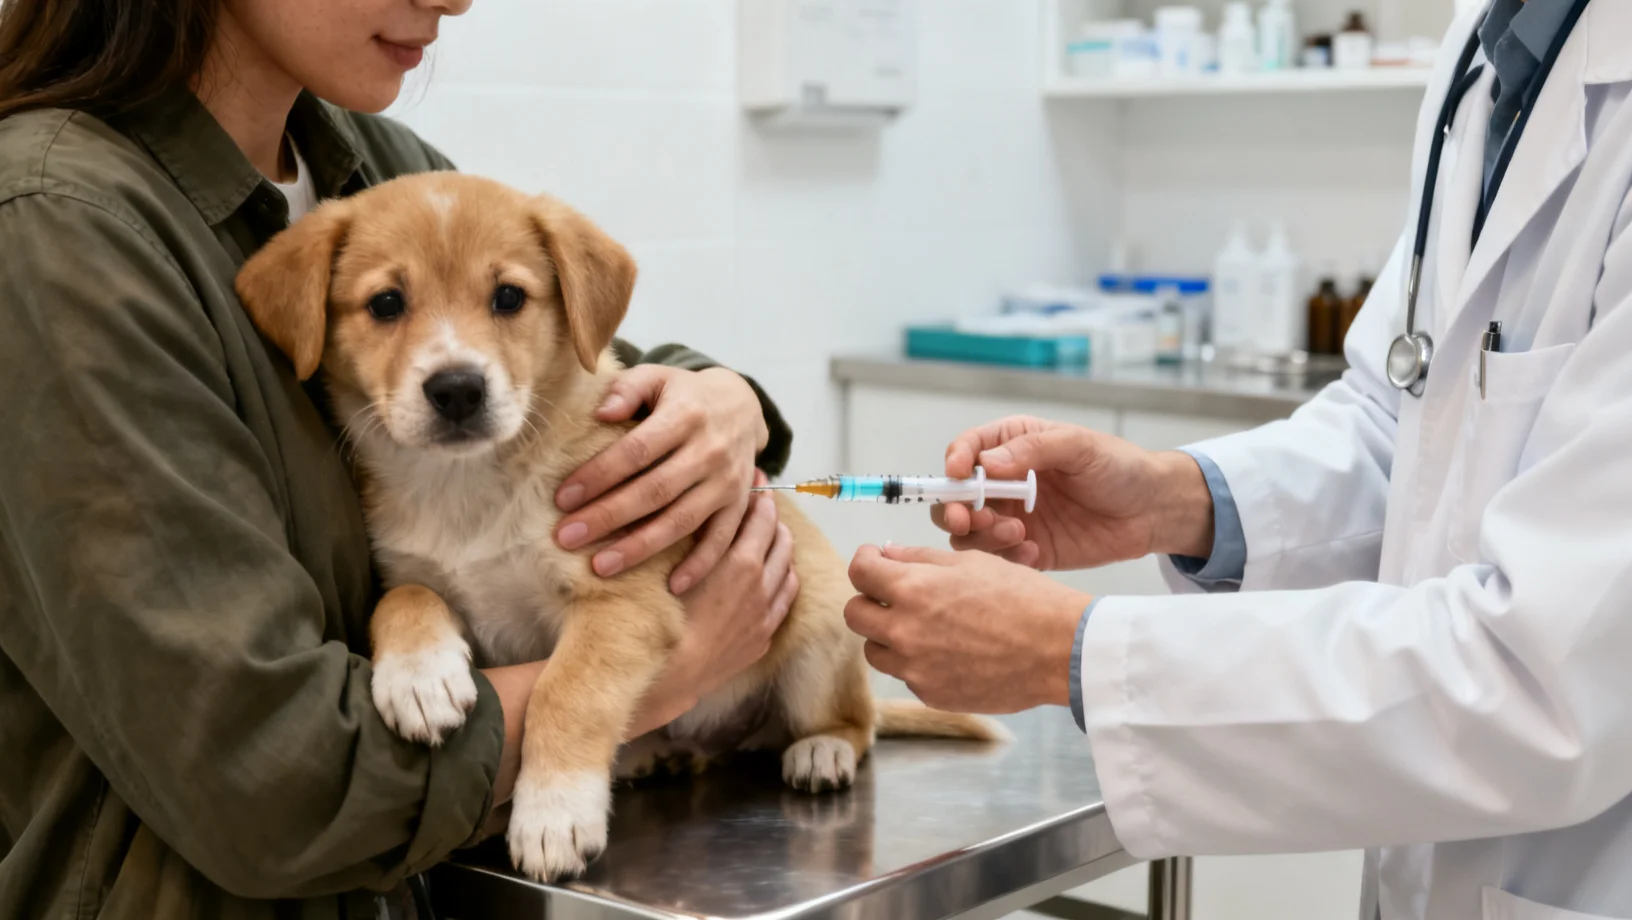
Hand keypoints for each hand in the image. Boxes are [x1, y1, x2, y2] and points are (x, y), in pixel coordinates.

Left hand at [555, 366, 769, 591]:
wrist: (742, 405)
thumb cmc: (683, 395)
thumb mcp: (657, 377)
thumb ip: (627, 389)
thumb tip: (599, 412)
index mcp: (686, 416)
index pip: (636, 450)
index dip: (599, 475)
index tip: (562, 498)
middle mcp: (710, 450)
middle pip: (654, 490)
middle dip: (607, 517)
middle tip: (566, 538)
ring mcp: (728, 481)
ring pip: (682, 520)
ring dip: (641, 547)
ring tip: (601, 567)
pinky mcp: (739, 504)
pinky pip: (721, 539)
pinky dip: (700, 565)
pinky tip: (671, 587)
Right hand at [626, 490, 797, 737]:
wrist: (666, 677)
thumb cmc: (657, 617)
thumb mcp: (667, 564)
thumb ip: (686, 533)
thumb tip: (689, 504)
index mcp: (740, 562)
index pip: (760, 515)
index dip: (757, 494)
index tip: (754, 480)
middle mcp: (761, 585)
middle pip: (779, 538)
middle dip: (771, 518)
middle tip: (760, 504)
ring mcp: (765, 614)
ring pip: (787, 570)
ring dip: (779, 550)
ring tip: (768, 537)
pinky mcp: (761, 639)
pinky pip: (783, 601)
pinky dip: (780, 581)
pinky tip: (771, 577)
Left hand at [844, 545, 1087, 712]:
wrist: (1058, 649)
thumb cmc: (1022, 598)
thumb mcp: (971, 562)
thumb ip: (920, 559)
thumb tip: (887, 555)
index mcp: (912, 589)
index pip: (859, 572)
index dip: (866, 562)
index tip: (876, 562)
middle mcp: (904, 631)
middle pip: (855, 614)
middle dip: (869, 600)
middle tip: (893, 595)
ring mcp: (915, 668)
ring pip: (875, 651)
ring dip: (887, 635)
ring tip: (922, 627)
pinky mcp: (930, 694)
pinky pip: (906, 675)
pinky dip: (916, 662)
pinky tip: (948, 652)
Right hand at [934, 416, 1213, 570]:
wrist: (1152, 511)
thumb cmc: (1119, 467)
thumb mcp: (1079, 446)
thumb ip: (1034, 449)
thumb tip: (988, 462)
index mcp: (1013, 446)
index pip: (967, 450)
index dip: (954, 463)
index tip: (957, 475)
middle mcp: (1005, 483)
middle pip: (955, 497)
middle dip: (953, 510)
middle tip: (967, 520)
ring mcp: (1013, 518)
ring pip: (969, 532)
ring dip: (981, 536)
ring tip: (1018, 535)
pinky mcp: (1027, 549)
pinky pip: (998, 560)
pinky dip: (1006, 559)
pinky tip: (1033, 552)